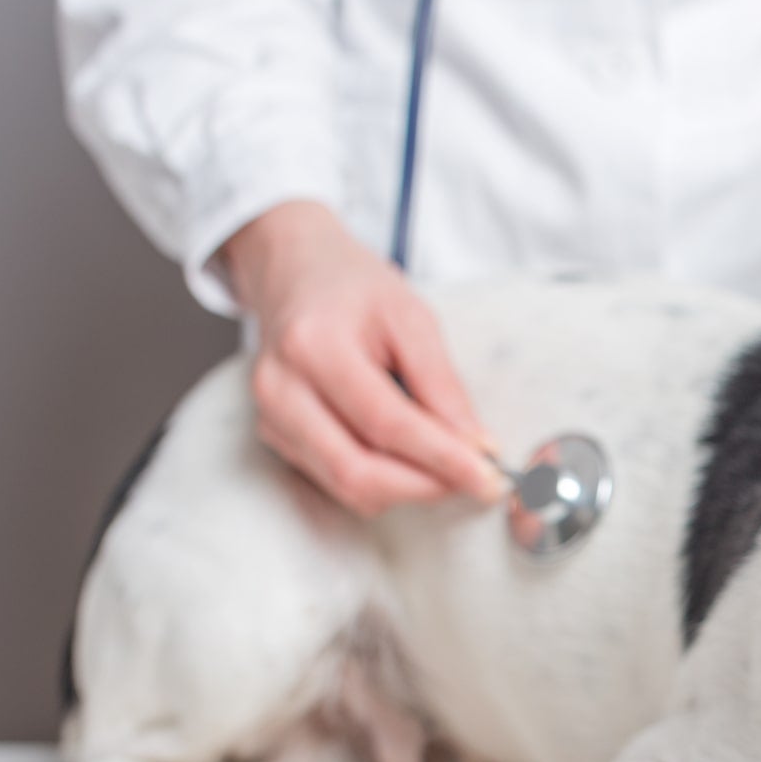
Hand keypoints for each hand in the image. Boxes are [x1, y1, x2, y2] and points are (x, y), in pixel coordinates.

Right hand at [223, 201, 504, 515]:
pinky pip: (335, 481)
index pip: (386, 424)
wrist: (295, 271)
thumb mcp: (412, 317)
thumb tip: (477, 446)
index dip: (443, 459)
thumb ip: (442, 384)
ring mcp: (270, 417)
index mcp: (315, 347)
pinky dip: (383, 482)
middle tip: (477, 482)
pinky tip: (411, 459)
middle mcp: (281, 389)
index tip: (490, 478)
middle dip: (426, 487)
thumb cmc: (356, 290)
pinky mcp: (274, 435)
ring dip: (407, 490)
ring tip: (450, 469)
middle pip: (357, 470)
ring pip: (346, 486)